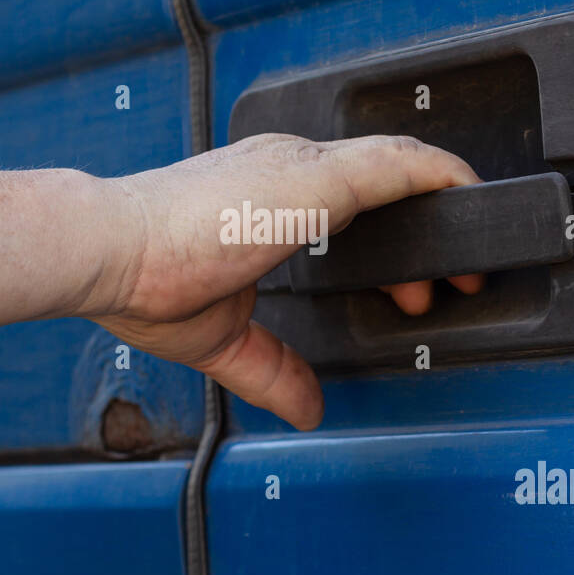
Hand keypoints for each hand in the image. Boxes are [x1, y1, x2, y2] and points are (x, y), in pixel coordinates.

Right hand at [88, 133, 483, 429]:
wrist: (106, 250)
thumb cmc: (141, 277)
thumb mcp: (224, 338)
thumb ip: (274, 368)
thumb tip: (308, 409)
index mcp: (264, 194)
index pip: (344, 200)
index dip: (383, 244)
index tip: (394, 291)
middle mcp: (287, 166)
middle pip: (380, 185)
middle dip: (415, 240)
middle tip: (429, 293)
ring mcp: (302, 165)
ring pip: (400, 168)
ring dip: (439, 210)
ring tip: (464, 266)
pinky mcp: (316, 178)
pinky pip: (403, 165)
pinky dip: (442, 177)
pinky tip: (467, 198)